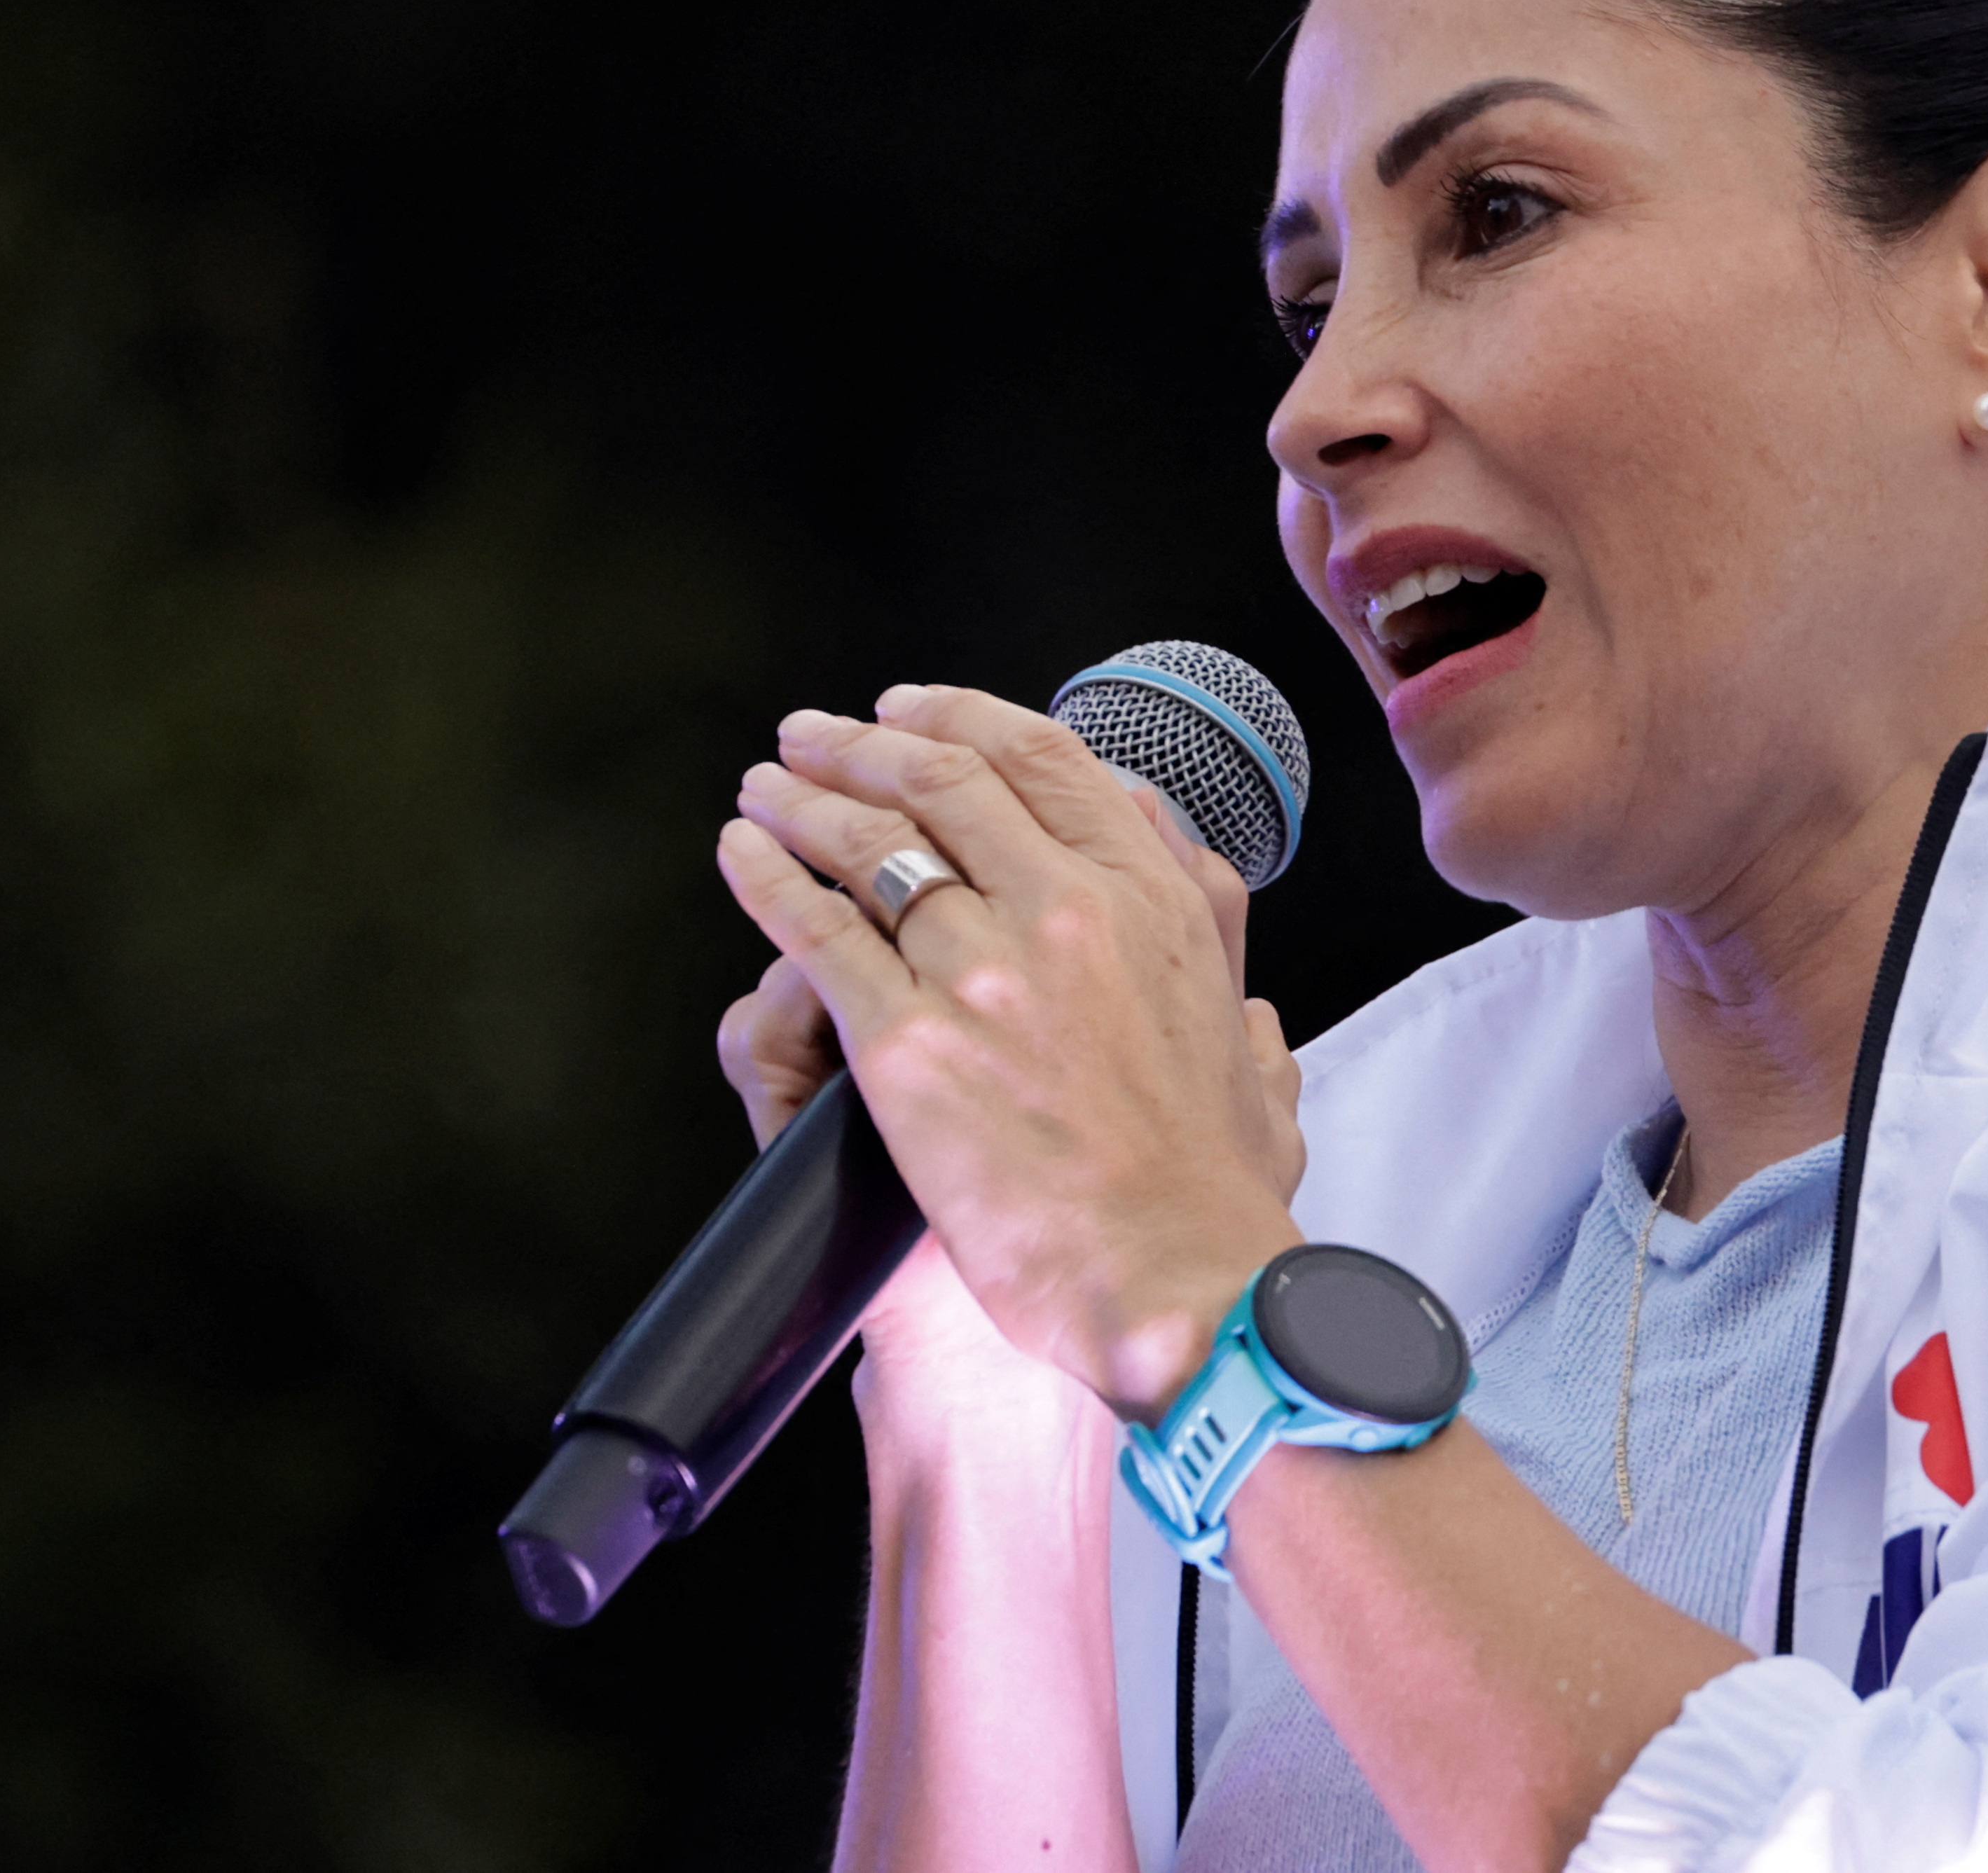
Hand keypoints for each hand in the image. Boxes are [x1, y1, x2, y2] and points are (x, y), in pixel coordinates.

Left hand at [714, 686, 1307, 1419]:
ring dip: (799, 803)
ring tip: (764, 791)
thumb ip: (1213, 920)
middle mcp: (1063, 913)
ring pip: (866, 846)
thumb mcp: (1244, 1017)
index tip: (910, 708)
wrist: (1176, 1279)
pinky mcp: (907, 1048)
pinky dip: (766, 883)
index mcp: (1148, 900)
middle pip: (939, 783)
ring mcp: (980, 975)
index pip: (1041, 761)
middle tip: (813, 739)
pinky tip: (742, 860)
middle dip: (858, 746)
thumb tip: (1179, 855)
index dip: (958, 716)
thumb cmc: (1214, 1184)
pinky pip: (815, 935)